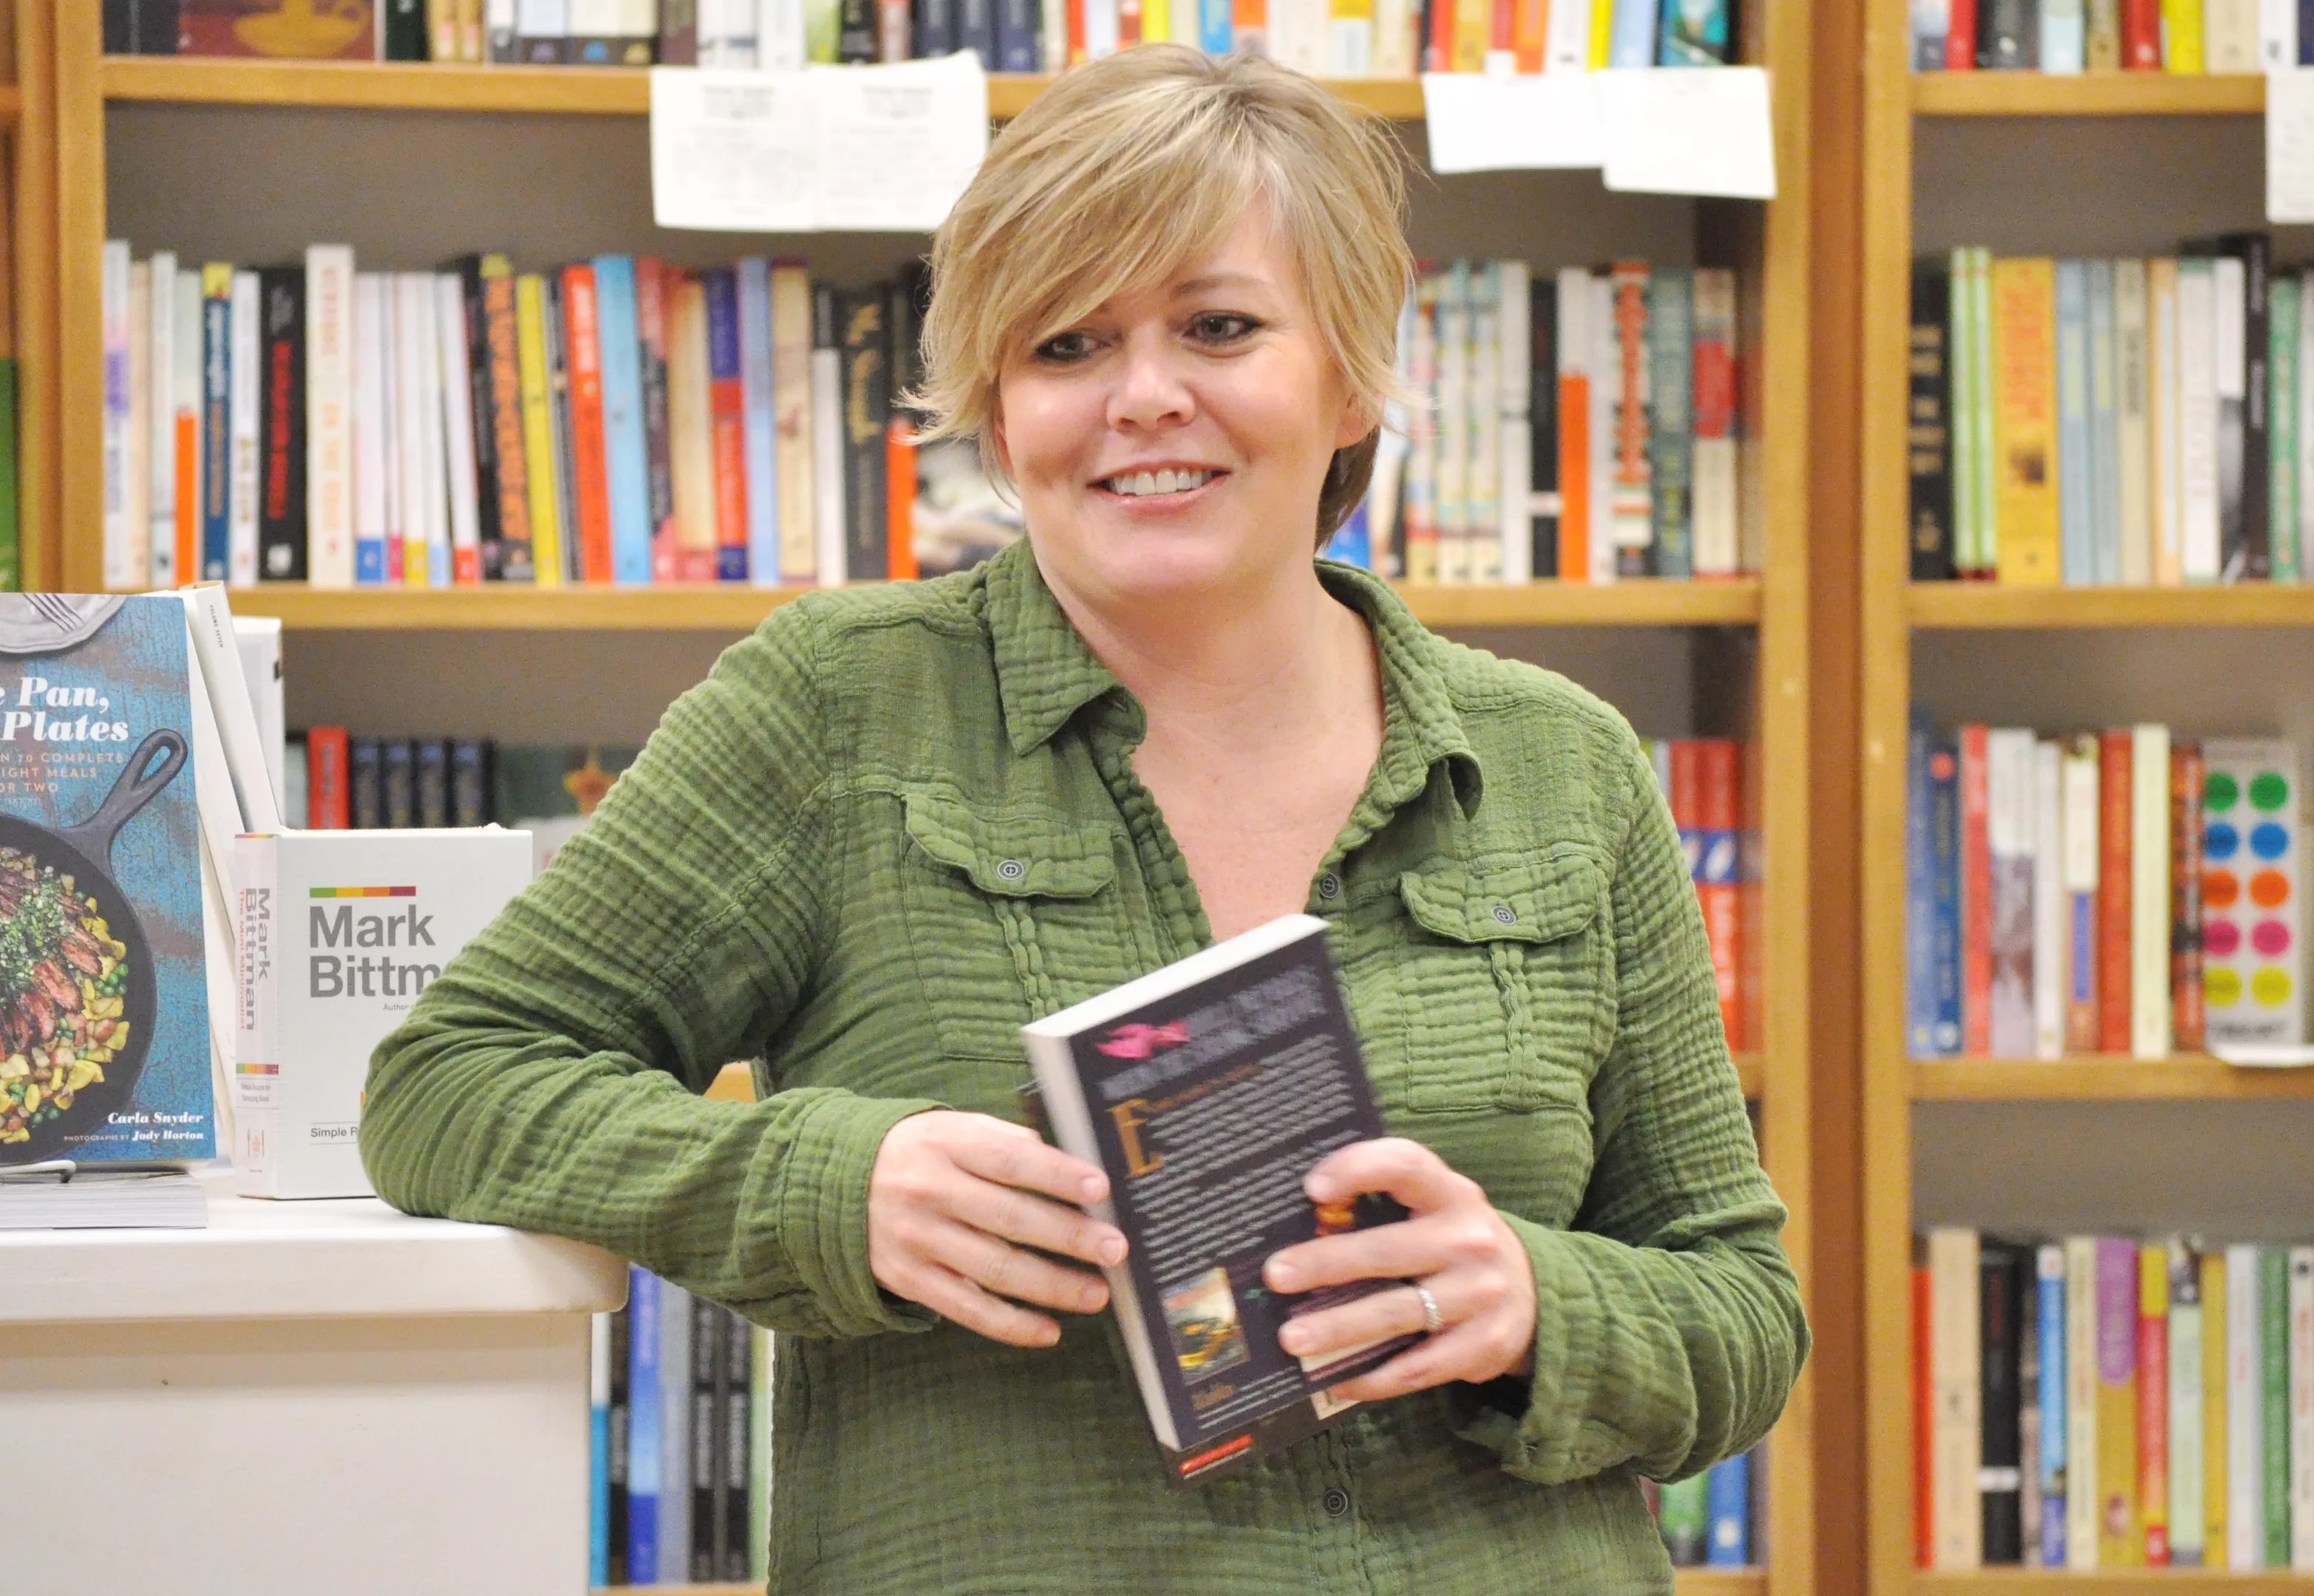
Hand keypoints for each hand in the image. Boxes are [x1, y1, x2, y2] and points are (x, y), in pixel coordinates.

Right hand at [868, 1110, 1128, 1348]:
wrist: (833, 1185)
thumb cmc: (916, 1153)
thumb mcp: (952, 1128)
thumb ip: (1005, 1139)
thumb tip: (1065, 1164)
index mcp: (945, 1144)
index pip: (1010, 1159)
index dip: (1056, 1175)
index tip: (1100, 1189)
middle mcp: (929, 1191)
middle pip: (1010, 1218)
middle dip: (1069, 1236)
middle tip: (1114, 1249)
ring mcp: (918, 1239)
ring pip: (994, 1269)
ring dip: (1051, 1286)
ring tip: (1095, 1294)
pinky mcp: (909, 1279)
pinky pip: (967, 1308)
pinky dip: (1010, 1324)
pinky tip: (1048, 1329)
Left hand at [1261, 1137, 1536, 1401]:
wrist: (1532, 1292)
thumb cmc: (1453, 1242)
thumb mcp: (1434, 1207)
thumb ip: (1383, 1205)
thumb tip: (1302, 1219)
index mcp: (1451, 1193)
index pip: (1405, 1165)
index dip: (1358, 1169)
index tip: (1312, 1188)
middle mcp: (1470, 1239)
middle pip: (1389, 1252)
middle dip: (1327, 1264)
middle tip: (1277, 1276)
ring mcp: (1480, 1295)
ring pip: (1398, 1313)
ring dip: (1339, 1328)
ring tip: (1292, 1339)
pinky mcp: (1483, 1345)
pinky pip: (1418, 1367)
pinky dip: (1373, 1376)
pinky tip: (1336, 1380)